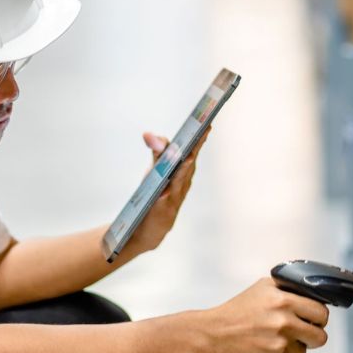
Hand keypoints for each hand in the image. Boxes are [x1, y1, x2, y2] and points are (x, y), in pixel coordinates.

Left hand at [118, 128, 209, 257]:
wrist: (144, 229)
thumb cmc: (154, 195)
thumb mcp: (155, 171)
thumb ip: (157, 152)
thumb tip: (148, 134)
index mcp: (184, 170)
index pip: (194, 150)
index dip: (201, 137)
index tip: (208, 122)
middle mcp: (183, 183)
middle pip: (191, 162)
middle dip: (196, 148)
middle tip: (203, 132)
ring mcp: (175, 198)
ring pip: (181, 180)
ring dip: (185, 168)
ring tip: (189, 155)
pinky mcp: (163, 213)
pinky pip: (166, 200)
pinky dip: (168, 194)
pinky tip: (165, 190)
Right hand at [202, 278, 329, 352]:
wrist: (213, 334)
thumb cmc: (237, 310)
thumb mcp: (263, 288)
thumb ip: (288, 289)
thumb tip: (312, 295)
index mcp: (284, 301)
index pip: (321, 313)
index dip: (319, 318)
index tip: (314, 320)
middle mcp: (284, 323)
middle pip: (319, 337)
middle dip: (313, 336)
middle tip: (301, 333)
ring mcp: (279, 345)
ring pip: (302, 352)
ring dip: (292, 348)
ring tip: (273, 340)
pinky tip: (264, 350)